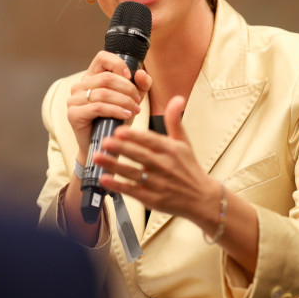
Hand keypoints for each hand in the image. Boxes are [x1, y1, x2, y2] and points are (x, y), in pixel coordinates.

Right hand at [67, 51, 151, 163]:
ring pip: (103, 93)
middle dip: (127, 88)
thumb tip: (141, 73)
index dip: (118, 64)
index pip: (102, 58)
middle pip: (106, 77)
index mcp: (91, 77)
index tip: (130, 76)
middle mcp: (80, 86)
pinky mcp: (73, 114)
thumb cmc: (115, 121)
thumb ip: (140, 85)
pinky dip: (116, 110)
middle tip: (138, 101)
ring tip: (134, 110)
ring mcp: (74, 99)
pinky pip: (98, 107)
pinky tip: (127, 116)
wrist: (103, 146)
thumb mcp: (131, 100)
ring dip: (124, 101)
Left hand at [95, 95, 219, 223]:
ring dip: (114, 165)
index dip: (135, 136)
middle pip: (140, 156)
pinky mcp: (152, 199)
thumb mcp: (183, 143)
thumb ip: (174, 121)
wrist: (201, 198)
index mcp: (171, 150)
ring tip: (97, 157)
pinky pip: (133, 191)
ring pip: (133, 173)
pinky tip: (104, 179)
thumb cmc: (188, 168)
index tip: (120, 130)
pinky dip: (118, 186)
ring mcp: (158, 183)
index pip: (151, 141)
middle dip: (122, 148)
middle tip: (105, 141)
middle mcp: (164, 166)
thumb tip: (178, 98)